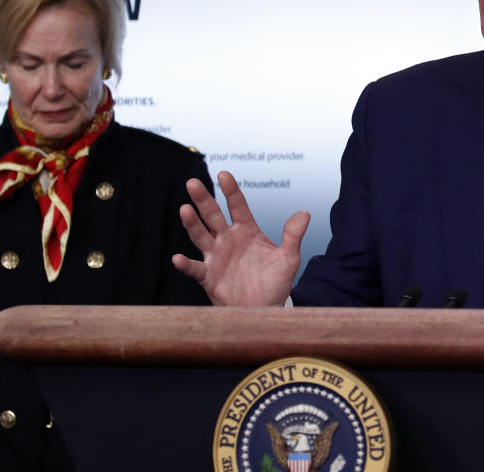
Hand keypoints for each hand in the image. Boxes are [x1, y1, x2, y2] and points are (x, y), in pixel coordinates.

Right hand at [172, 171, 309, 305]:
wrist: (265, 310)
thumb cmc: (275, 283)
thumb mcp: (288, 259)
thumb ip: (293, 236)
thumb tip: (305, 213)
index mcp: (247, 231)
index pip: (237, 206)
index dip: (231, 190)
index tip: (224, 174)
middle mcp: (228, 240)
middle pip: (213, 216)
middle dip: (203, 200)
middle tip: (192, 183)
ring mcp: (216, 257)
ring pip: (200, 236)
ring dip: (192, 224)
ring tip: (185, 210)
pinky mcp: (208, 276)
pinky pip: (195, 268)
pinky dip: (185, 264)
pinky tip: (178, 258)